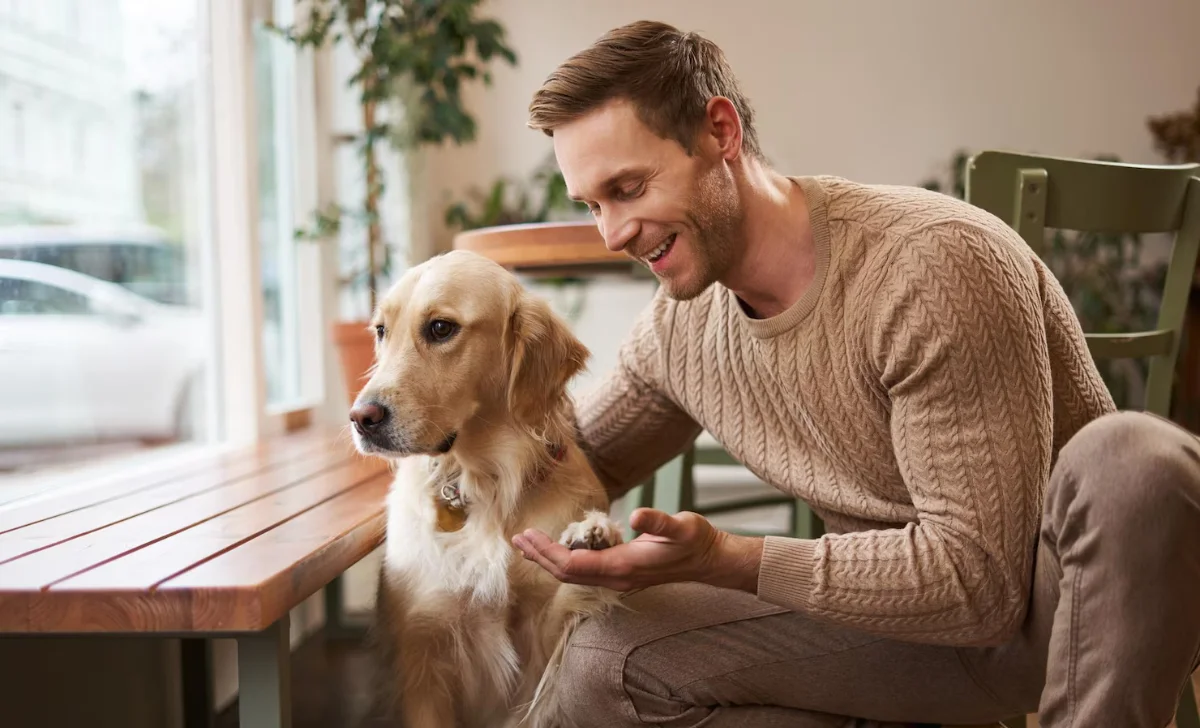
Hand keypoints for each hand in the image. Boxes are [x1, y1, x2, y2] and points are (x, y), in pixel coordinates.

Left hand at [512, 507, 762, 592]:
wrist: (710, 560)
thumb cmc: (696, 541)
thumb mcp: (681, 526)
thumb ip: (660, 521)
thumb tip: (640, 514)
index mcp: (622, 567)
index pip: (573, 564)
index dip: (547, 553)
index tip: (528, 537)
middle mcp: (616, 577)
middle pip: (567, 573)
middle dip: (540, 557)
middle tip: (517, 540)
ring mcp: (618, 578)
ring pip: (574, 574)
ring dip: (550, 559)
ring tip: (530, 544)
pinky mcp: (622, 572)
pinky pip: (586, 570)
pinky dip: (565, 559)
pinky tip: (560, 547)